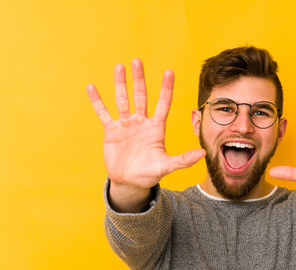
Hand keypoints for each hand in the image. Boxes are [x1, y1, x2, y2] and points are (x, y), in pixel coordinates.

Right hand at [87, 59, 204, 209]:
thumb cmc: (149, 174)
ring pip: (122, 100)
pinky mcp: (111, 131)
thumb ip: (183, 160)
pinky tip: (92, 87)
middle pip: (141, 96)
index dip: (166, 88)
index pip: (163, 103)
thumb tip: (203, 154)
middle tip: (138, 61)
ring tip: (119, 66)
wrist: (130, 182)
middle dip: (139, 79)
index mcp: (156, 128)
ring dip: (120, 84)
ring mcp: (126, 125)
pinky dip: (97, 101)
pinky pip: (103, 113)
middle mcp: (141, 122)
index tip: (169, 71)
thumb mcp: (166, 167)